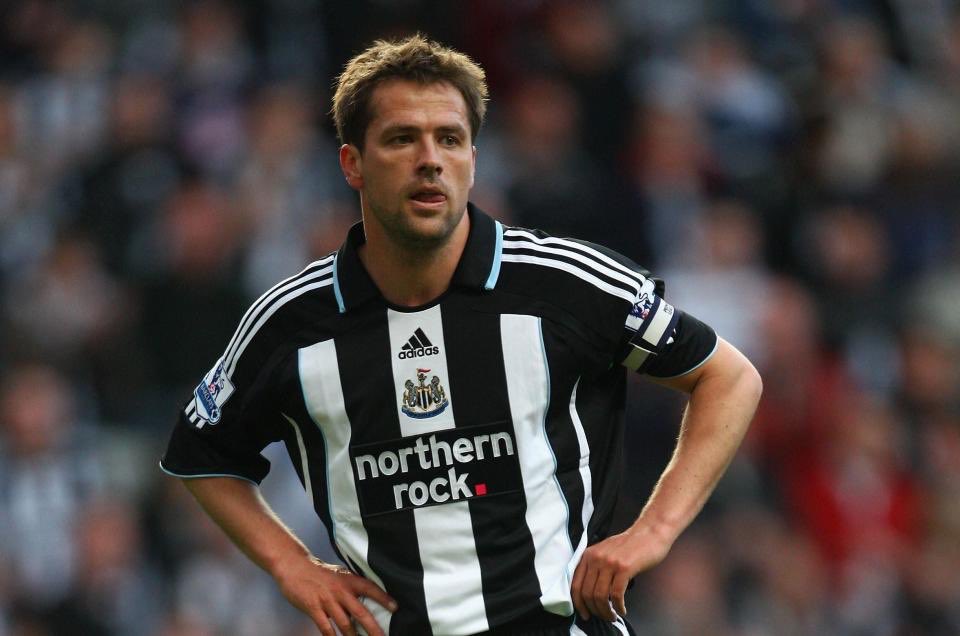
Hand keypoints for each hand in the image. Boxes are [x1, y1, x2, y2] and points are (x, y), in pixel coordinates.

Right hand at [274, 556, 396, 635]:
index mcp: (348, 580)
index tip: (395, 608)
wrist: (295, 567)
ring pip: (345, 624)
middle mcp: (340, 591)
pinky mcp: (314, 608)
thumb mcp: (338, 575)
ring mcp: (327, 600)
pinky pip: (325, 627)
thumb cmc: (318, 572)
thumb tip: (362, 603)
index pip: (370, 589)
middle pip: (360, 613)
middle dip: (372, 628)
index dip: (384, 598)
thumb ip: (349, 588)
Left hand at [570, 525, 672, 621]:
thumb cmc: (630, 545)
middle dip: (594, 610)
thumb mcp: (605, 551)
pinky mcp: (624, 568)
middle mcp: (596, 558)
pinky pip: (616, 594)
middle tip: (603, 616)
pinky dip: (619, 606)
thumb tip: (589, 592)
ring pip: (600, 596)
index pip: (575, 584)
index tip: (584, 613)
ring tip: (613, 616)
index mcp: (588, 555)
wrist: (650, 532)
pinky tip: (622, 610)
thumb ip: (595, 567)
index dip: (578, 603)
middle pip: (587, 593)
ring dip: (606, 611)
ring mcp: (610, 562)